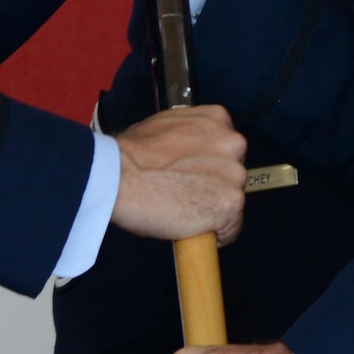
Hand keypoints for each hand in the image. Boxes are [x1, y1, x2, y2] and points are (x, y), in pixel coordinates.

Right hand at [111, 105, 246, 244]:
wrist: (119, 176)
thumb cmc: (132, 154)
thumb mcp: (164, 126)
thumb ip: (186, 136)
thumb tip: (186, 152)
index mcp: (217, 119)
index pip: (226, 150)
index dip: (209, 167)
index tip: (192, 176)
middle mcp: (233, 143)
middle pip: (233, 174)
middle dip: (214, 187)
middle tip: (184, 194)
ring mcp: (235, 174)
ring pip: (231, 202)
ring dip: (212, 210)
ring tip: (182, 211)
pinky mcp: (231, 203)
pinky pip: (229, 228)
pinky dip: (213, 234)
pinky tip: (190, 228)